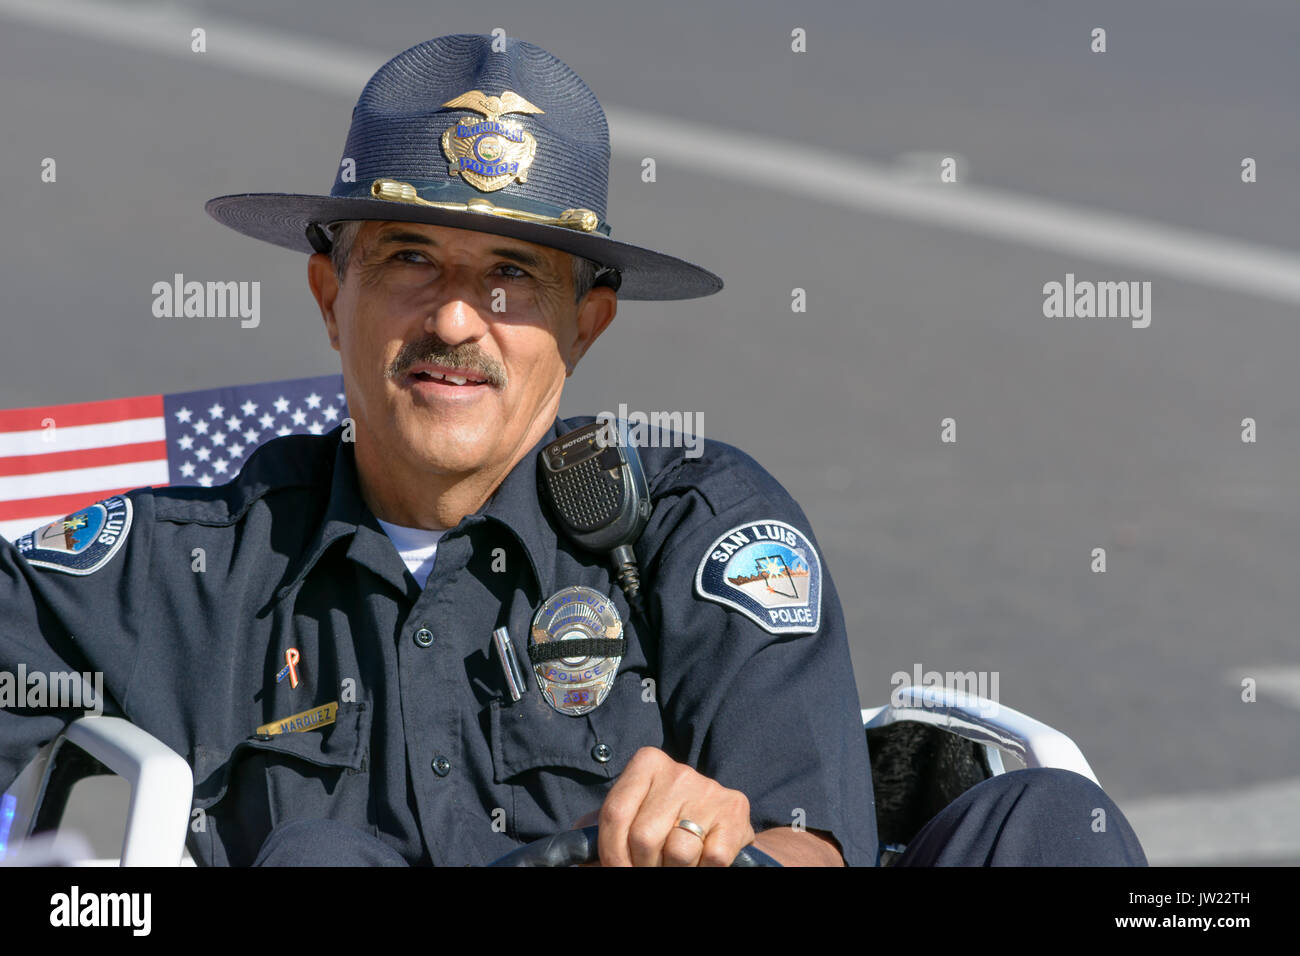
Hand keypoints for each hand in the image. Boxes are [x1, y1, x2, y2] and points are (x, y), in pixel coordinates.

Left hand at [595, 746, 754, 866]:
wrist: (723, 822)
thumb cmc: (666, 821)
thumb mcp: (632, 815)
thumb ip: (603, 829)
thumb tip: (575, 858)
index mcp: (646, 763)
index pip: (614, 814)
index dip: (610, 854)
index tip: (615, 870)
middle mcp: (679, 771)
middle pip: (643, 837)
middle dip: (643, 865)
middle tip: (651, 866)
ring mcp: (709, 790)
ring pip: (678, 852)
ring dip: (673, 869)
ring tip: (676, 862)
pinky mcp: (735, 811)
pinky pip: (711, 858)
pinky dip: (703, 869)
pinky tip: (702, 859)